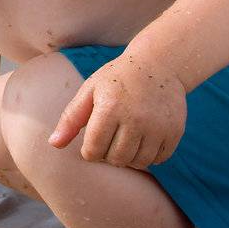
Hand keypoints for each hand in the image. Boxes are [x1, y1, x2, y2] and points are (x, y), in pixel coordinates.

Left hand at [47, 54, 186, 169]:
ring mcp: (158, 126)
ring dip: (129, 157)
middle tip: (110, 139)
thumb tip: (53, 144)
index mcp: (109, 108)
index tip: (93, 141)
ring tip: (126, 139)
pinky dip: (149, 155)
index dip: (89, 151)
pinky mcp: (174, 132)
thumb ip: (71, 119)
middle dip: (108, 154)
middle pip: (116, 159)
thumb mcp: (90, 91)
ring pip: (138, 163)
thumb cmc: (117, 78)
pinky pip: (158, 159)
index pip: (93, 151)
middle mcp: (135, 119)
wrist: (159, 64)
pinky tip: (143, 139)